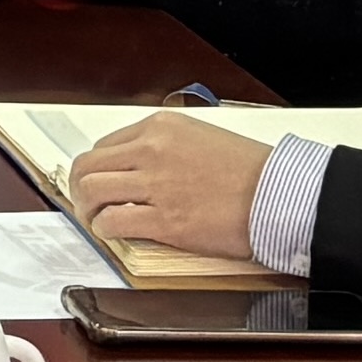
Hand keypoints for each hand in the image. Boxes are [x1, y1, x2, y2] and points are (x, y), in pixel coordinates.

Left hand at [62, 110, 271, 263]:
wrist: (280, 195)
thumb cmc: (252, 171)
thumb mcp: (203, 139)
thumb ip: (167, 148)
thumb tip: (141, 167)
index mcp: (161, 127)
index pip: (106, 145)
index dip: (98, 168)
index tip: (100, 183)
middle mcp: (152, 150)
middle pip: (89, 166)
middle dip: (81, 188)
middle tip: (87, 204)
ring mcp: (156, 184)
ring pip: (92, 191)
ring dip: (88, 210)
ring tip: (97, 221)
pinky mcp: (164, 220)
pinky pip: (113, 222)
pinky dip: (105, 230)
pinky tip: (114, 234)